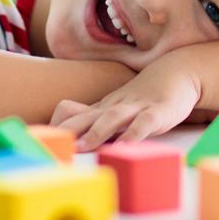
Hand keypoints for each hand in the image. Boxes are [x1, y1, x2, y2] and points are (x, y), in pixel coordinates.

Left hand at [51, 54, 201, 150]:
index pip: (76, 116)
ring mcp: (136, 107)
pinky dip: (135, 134)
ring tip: (84, 147)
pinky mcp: (158, 112)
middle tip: (53, 147)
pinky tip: (128, 146)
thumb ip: (96, 120)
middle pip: (88, 116)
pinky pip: (145, 123)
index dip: (59, 128)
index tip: (40, 141)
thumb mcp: (118, 108)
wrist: (177, 72)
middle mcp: (116, 106)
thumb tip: (71, 135)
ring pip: (113, 117)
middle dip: (70, 131)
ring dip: (98, 131)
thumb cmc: (144, 96)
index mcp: (104, 108)